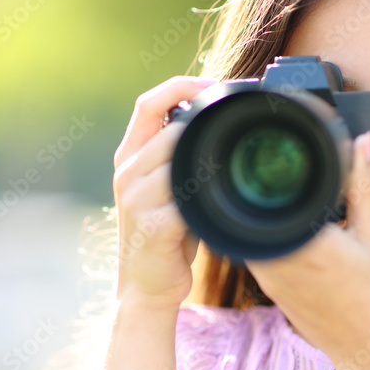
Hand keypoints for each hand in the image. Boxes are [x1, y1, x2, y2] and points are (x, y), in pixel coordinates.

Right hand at [112, 75, 218, 310]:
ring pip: (179, 157)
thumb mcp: (169, 187)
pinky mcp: (152, 226)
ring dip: (210, 159)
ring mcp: (136, 199)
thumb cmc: (167, 235)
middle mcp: (127, 172)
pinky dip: (208, 196)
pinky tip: (223, 200)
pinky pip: (185, 199)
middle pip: (169, 126)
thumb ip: (181, 156)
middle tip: (241, 121)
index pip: (148, 102)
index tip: (216, 83)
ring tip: (235, 164)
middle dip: (207, 121)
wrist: (146, 287)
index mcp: (130, 157)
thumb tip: (217, 123)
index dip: (182, 84)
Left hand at [245, 132, 369, 363]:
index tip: (277, 151)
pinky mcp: (267, 286)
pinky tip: (289, 225)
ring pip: (252, 227)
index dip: (273, 168)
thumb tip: (361, 141)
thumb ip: (362, 185)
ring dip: (266, 210)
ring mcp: (268, 275)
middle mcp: (279, 258)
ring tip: (286, 194)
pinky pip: (257, 247)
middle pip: (257, 206)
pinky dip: (269, 232)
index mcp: (306, 242)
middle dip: (268, 185)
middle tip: (279, 163)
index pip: (275, 191)